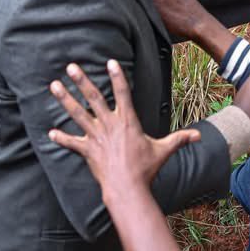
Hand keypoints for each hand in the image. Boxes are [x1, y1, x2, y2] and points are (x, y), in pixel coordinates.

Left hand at [48, 60, 200, 192]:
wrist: (127, 188)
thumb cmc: (146, 169)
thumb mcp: (164, 150)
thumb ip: (180, 139)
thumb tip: (199, 136)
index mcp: (127, 121)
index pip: (122, 93)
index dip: (117, 76)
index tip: (109, 62)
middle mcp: (109, 125)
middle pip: (93, 98)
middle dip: (82, 80)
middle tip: (71, 66)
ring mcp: (96, 137)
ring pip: (77, 113)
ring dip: (65, 99)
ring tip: (54, 85)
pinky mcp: (87, 151)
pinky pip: (72, 143)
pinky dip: (61, 138)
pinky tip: (50, 133)